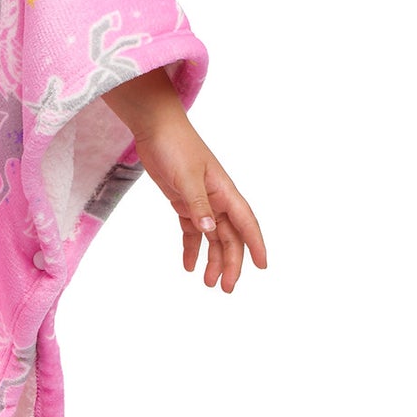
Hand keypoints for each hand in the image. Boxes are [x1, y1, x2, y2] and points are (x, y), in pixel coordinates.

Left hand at [127, 113, 266, 292]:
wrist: (154, 128)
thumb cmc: (175, 146)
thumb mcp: (186, 176)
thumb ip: (197, 204)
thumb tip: (210, 230)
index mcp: (224, 192)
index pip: (246, 223)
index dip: (255, 244)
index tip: (262, 266)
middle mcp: (217, 199)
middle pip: (229, 237)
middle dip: (231, 263)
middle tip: (227, 288)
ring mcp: (201, 201)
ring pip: (212, 237)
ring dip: (213, 260)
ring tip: (208, 283)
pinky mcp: (184, 201)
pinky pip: (192, 230)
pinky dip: (192, 248)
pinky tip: (188, 265)